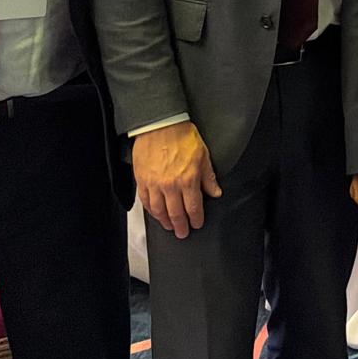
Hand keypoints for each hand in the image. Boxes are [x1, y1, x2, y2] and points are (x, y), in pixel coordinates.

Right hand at [133, 121, 220, 238]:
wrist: (161, 125)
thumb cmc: (182, 137)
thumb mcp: (203, 156)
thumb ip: (209, 177)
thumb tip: (215, 192)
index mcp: (188, 180)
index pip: (194, 207)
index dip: (196, 219)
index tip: (197, 224)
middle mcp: (171, 185)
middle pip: (176, 213)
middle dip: (181, 226)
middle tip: (183, 233)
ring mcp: (154, 184)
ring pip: (159, 211)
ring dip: (165, 221)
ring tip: (169, 226)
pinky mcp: (142, 180)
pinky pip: (145, 201)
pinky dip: (151, 211)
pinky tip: (155, 214)